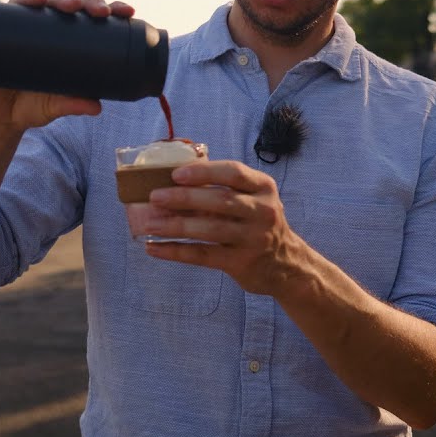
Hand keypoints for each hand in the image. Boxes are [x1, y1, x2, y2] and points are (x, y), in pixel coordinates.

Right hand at [0, 0, 135, 130]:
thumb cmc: (32, 106)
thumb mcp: (56, 107)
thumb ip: (74, 106)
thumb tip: (97, 108)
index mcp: (71, 41)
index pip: (93, 18)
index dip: (111, 10)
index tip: (127, 11)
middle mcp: (51, 29)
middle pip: (74, 4)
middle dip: (90, 2)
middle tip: (101, 11)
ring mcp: (29, 27)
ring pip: (49, 1)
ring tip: (72, 6)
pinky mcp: (5, 29)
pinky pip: (15, 8)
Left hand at [143, 160, 307, 295]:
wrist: (286, 264)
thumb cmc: (258, 223)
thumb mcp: (252, 199)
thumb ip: (222, 188)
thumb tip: (172, 182)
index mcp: (263, 187)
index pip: (233, 173)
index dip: (204, 172)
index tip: (176, 174)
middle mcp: (262, 211)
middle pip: (220, 201)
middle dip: (184, 198)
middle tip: (154, 197)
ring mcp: (253, 238)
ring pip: (209, 229)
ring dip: (175, 225)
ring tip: (149, 224)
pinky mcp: (241, 263)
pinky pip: (203, 255)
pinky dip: (175, 251)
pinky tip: (154, 248)